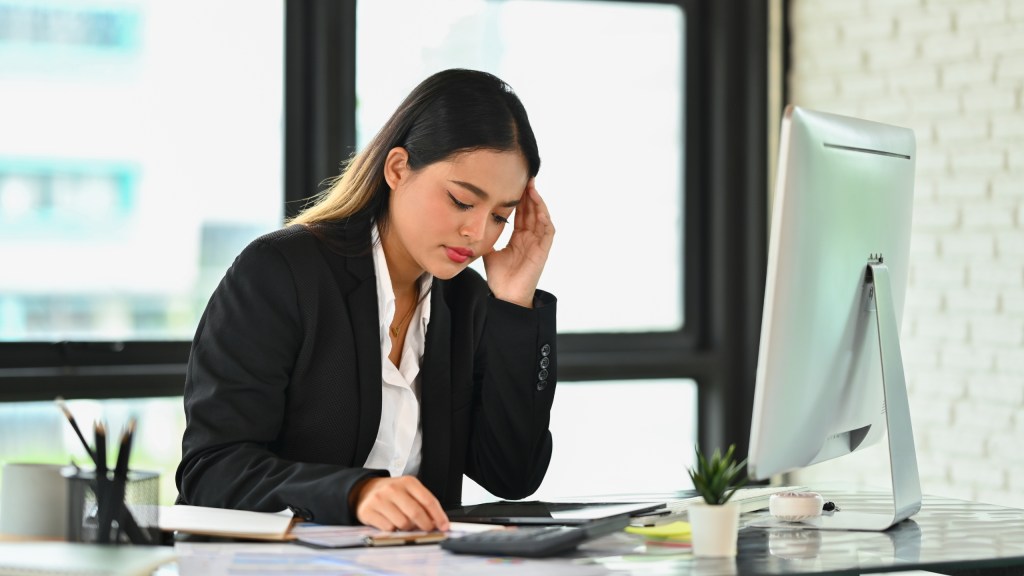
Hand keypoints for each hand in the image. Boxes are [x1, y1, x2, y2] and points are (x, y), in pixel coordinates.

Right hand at [352, 476, 449, 530]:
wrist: (365, 490)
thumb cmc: (393, 493)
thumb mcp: (409, 491)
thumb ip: (423, 504)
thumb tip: (437, 522)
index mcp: (408, 482)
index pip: (428, 500)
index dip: (438, 516)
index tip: (444, 526)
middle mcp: (393, 488)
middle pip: (416, 513)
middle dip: (425, 525)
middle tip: (427, 529)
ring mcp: (379, 499)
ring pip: (403, 523)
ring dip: (407, 528)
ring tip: (405, 523)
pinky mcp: (368, 511)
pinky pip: (388, 529)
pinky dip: (393, 530)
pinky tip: (391, 523)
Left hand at [483, 180, 554, 306]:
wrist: (505, 296)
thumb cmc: (498, 278)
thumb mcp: (489, 251)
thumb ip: (486, 238)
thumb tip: (475, 225)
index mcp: (518, 238)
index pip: (520, 214)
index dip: (518, 199)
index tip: (512, 183)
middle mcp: (530, 238)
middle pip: (531, 211)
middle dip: (528, 194)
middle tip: (524, 176)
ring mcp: (538, 243)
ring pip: (541, 217)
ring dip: (537, 201)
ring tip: (531, 186)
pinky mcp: (543, 250)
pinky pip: (548, 230)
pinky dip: (544, 217)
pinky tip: (538, 205)